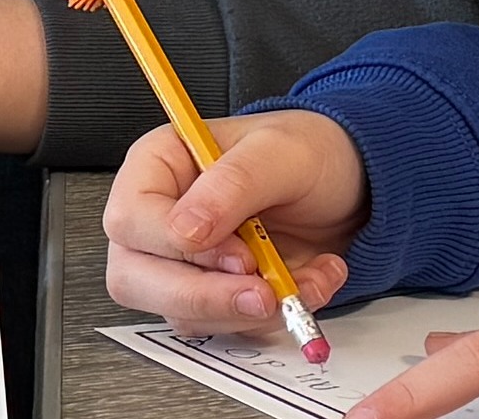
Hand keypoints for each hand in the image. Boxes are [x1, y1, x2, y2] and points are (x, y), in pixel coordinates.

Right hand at [105, 109, 370, 333]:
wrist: (347, 188)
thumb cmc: (306, 153)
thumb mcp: (279, 152)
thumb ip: (232, 184)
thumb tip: (185, 229)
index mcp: (157, 167)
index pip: (131, 219)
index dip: (177, 246)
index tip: (240, 254)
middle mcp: (158, 218)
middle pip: (135, 278)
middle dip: (204, 297)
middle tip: (263, 294)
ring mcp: (181, 264)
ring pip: (180, 313)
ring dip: (248, 311)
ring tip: (305, 280)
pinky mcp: (212, 297)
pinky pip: (223, 326)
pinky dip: (272, 318)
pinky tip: (307, 284)